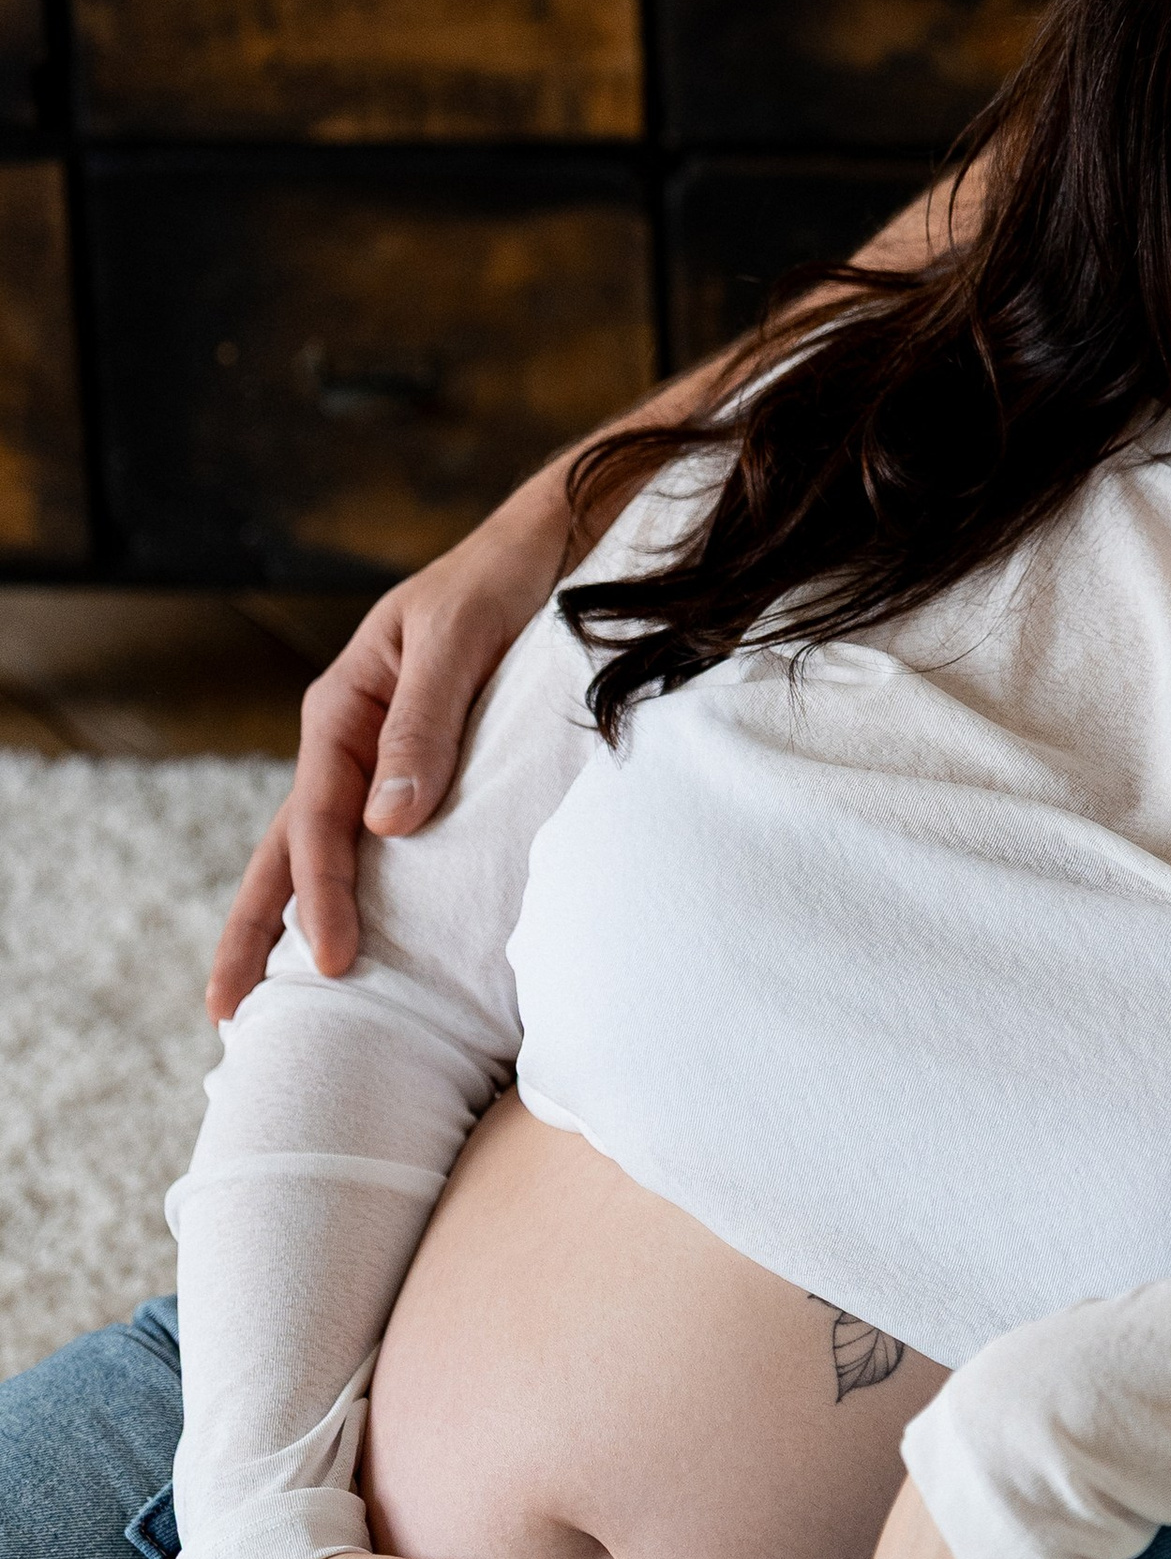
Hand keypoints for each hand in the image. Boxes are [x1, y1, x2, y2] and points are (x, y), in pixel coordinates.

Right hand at [206, 479, 572, 1018]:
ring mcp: (378, 756)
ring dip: (294, 916)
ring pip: (323, 849)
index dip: (321, 896)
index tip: (334, 963)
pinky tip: (358, 932)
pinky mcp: (421, 767)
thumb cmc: (502, 580)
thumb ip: (423, 724)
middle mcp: (348, 739)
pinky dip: (354, 888)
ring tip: (273, 995)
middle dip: (258, 930)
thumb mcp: (459, 638)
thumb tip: (387, 825)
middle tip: (230, 1015)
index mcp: (342, 708)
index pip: (316, 821)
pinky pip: (375, 838)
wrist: (552, 543)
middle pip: (289, 847)